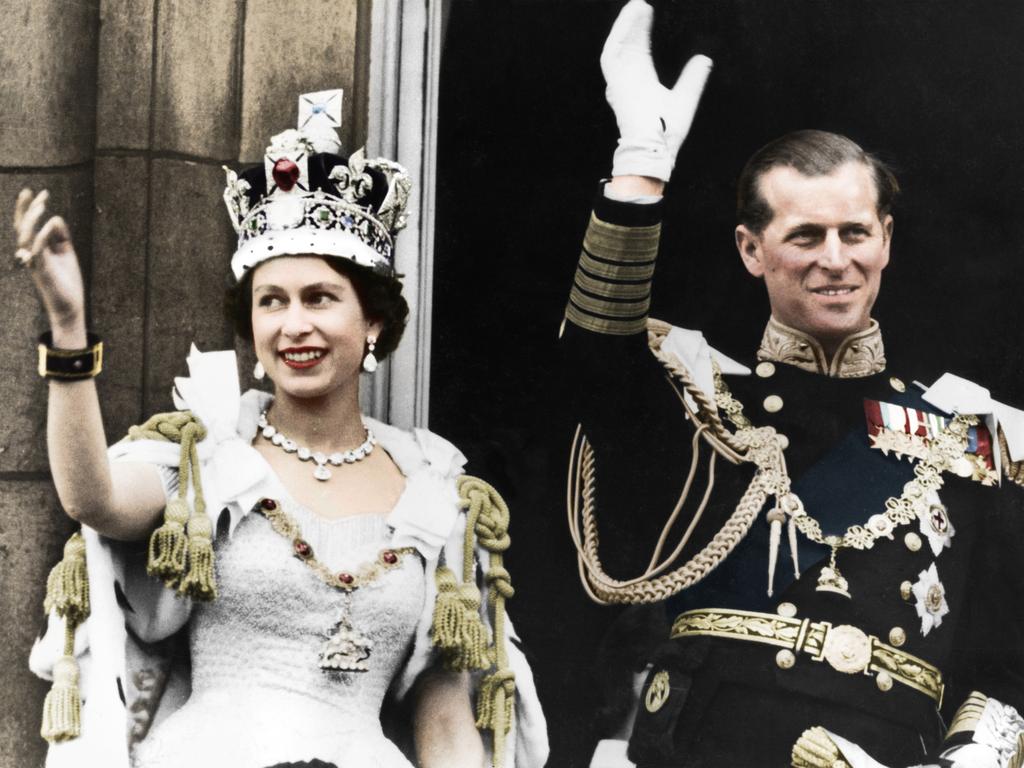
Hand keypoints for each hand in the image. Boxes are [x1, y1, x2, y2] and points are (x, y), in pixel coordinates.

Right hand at [13, 189, 85, 336]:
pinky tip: (50, 223)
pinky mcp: (42, 271)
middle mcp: (30, 253)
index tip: (39, 192)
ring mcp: (34, 262)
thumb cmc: (66, 281)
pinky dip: (42, 236)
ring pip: (24, 237)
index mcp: (36, 248)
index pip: (27, 225)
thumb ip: (61, 237)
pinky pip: (37, 251)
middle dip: (27, 209)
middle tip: (38, 193)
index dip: (29, 208)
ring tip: (42, 206)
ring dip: (32, 220)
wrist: (70, 306)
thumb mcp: (66, 253)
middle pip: (21, 228)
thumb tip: (56, 218)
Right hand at [601, 0, 712, 180]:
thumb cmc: (668, 131)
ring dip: (626, 25)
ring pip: (619, 45)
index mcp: (642, 83)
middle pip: (630, 45)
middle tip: (643, 3)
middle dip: (635, 24)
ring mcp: (620, 81)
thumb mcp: (686, 97)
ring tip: (637, 5)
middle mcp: (629, 80)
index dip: (644, 32)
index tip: (649, 14)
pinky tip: (630, 18)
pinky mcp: (615, 83)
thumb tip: (704, 59)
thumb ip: (693, 78)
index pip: (641, 51)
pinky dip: (620, 34)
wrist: (656, 147)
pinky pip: (612, 53)